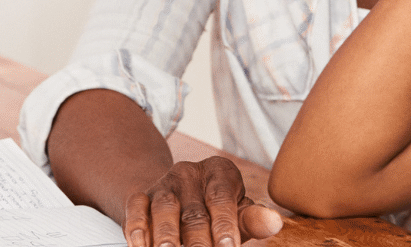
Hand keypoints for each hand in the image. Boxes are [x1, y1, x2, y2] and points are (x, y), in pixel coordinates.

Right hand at [123, 157, 282, 246]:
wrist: (179, 198)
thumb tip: (274, 223)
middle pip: (194, 210)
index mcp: (220, 171)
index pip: (222, 198)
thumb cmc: (216, 209)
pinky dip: (137, 229)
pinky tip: (140, 246)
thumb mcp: (236, 211)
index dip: (225, 225)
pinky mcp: (140, 195)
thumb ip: (252, 219)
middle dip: (197, 240)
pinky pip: (136, 209)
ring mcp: (164, 183)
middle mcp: (190, 172)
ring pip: (164, 208)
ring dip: (166, 236)